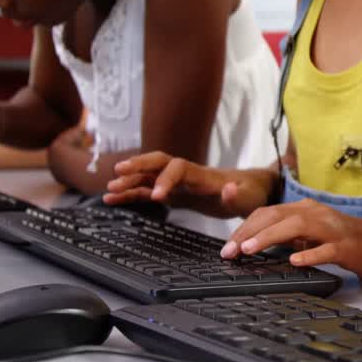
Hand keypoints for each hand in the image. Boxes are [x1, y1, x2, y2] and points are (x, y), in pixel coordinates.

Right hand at [104, 151, 269, 218]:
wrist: (251, 189)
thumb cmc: (250, 192)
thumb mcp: (249, 197)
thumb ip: (237, 195)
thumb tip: (228, 189)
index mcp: (203, 174)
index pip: (179, 168)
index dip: (167, 179)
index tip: (158, 196)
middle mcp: (187, 174)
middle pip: (158, 162)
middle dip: (138, 165)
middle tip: (118, 172)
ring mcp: (178, 183)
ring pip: (149, 176)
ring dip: (130, 181)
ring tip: (109, 189)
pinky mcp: (174, 193)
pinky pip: (148, 191)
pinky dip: (131, 194)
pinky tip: (113, 199)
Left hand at [220, 199, 361, 283]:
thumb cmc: (354, 245)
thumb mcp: (316, 237)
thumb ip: (292, 236)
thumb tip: (260, 242)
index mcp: (309, 210)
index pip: (269, 213)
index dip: (245, 228)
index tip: (228, 246)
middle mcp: (319, 214)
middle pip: (277, 216)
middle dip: (249, 233)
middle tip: (229, 251)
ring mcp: (335, 230)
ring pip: (297, 226)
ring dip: (270, 237)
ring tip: (249, 251)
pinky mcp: (349, 248)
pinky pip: (326, 249)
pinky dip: (309, 254)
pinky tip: (294, 261)